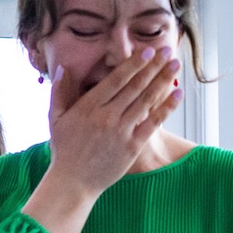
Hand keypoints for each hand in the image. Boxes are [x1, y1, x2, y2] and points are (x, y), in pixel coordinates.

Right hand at [47, 47, 182, 197]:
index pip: (116, 79)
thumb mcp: (55, 118)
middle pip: (135, 86)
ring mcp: (121, 131)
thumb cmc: (64, 149)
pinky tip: (177, 94)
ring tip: (175, 66)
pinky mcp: (132, 146)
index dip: (134, 63)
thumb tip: (63, 68)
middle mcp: (106, 116)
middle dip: (154, 66)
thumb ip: (59, 92)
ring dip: (163, 80)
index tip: (148, 51)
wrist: (74, 182)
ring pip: (147, 100)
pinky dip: (166, 107)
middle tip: (167, 50)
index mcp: (88, 107)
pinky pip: (153, 123)